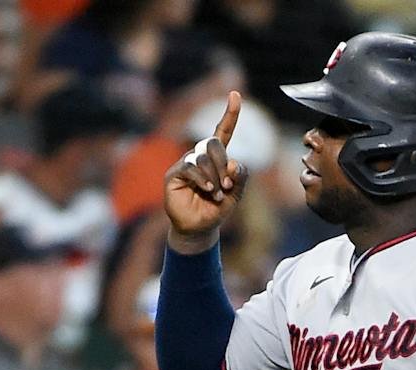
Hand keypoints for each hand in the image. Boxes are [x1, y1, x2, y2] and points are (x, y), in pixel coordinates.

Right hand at [163, 89, 244, 248]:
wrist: (199, 229)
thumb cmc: (216, 210)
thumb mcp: (235, 195)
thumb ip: (240, 178)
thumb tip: (234, 163)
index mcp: (217, 157)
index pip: (223, 131)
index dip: (230, 114)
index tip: (235, 94)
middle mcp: (200, 156)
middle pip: (213, 143)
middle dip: (224, 164)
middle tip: (227, 185)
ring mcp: (186, 163)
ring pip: (203, 157)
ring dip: (214, 177)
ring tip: (216, 194)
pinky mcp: (175, 174)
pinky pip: (191, 167)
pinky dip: (202, 179)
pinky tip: (207, 190)